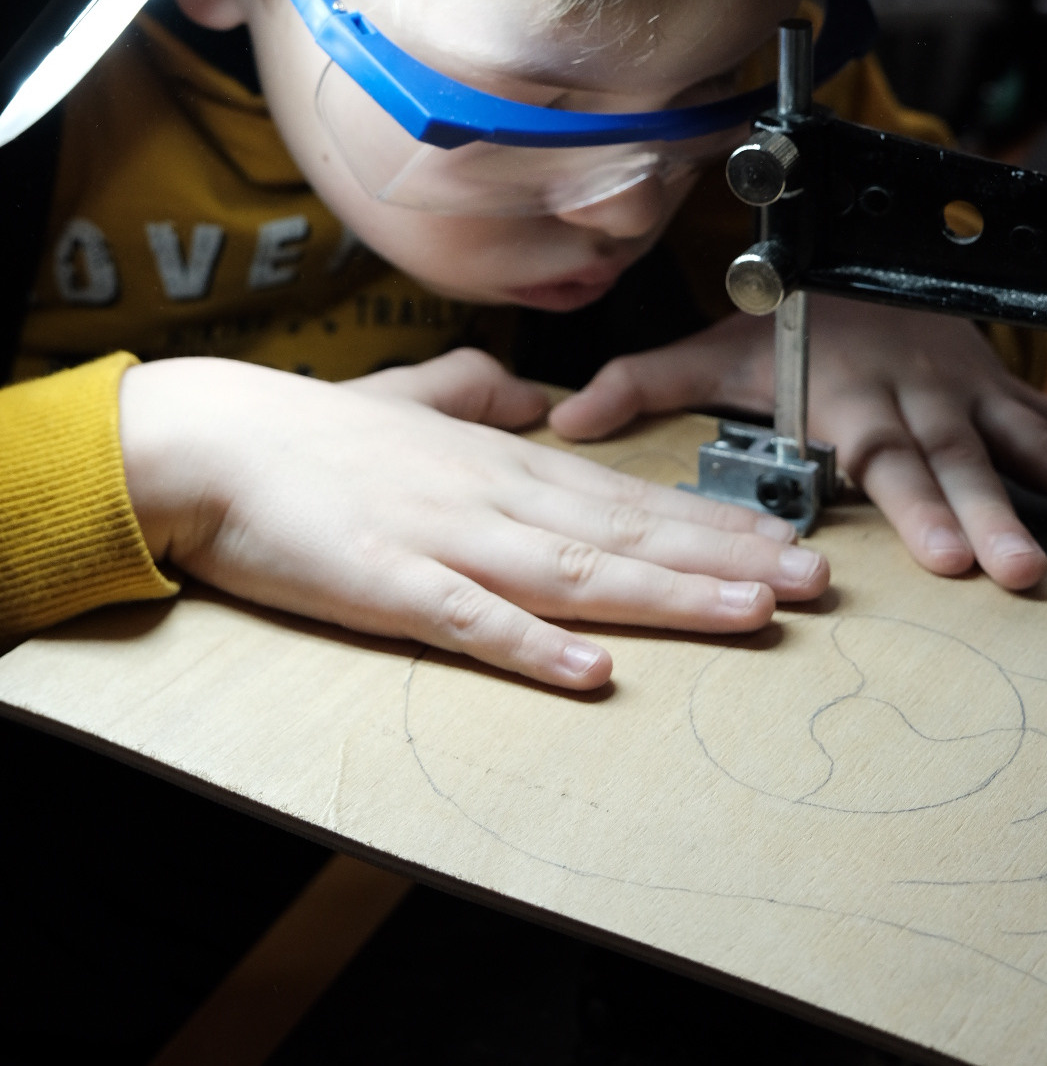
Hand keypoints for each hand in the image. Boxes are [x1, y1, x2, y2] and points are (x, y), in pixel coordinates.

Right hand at [119, 350, 827, 690]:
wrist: (215, 443)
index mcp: (504, 460)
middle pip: (627, 531)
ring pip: (575, 571)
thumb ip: (480, 393)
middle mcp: (495, 495)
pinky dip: (534, 647)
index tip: (783, 538)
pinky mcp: (389, 585)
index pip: (628, 494)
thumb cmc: (314, 429)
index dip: (710, 520)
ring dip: (667, 594)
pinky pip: (471, 621)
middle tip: (812, 580)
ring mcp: (446, 539)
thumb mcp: (413, 394)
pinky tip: (594, 672)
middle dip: (725, 556)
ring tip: (749, 612)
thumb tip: (536, 399)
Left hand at [549, 300, 1046, 589]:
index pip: (888, 462)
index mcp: (855, 399)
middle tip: (1025, 573)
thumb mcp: (712, 344)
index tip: (949, 556)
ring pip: (1034, 440)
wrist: (851, 251)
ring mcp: (970, 395)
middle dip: (996, 517)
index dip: (919, 506)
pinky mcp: (1000, 391)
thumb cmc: (784, 313)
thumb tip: (564, 422)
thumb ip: (644, 382)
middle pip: (963, 464)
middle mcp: (921, 401)